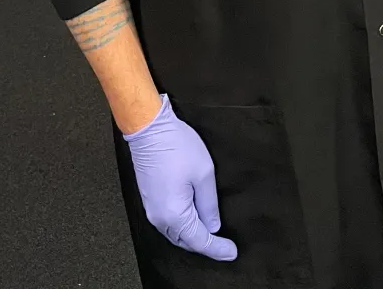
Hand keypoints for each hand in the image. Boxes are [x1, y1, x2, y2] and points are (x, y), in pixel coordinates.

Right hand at [123, 95, 238, 261]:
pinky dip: (183, 225)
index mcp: (174, 214)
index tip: (233, 252)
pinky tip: (194, 218)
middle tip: (225, 244)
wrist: (149, 128)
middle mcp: (160, 218)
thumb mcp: (204, 173)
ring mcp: (152, 210)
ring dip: (193, 235)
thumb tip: (212, 225)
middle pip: (185, 241)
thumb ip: (209, 204)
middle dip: (205, 243)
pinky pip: (168, 222)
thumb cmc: (177, 146)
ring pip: (175, 233)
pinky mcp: (150, 200)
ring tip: (212, 232)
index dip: (217, 248)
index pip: (199, 240)